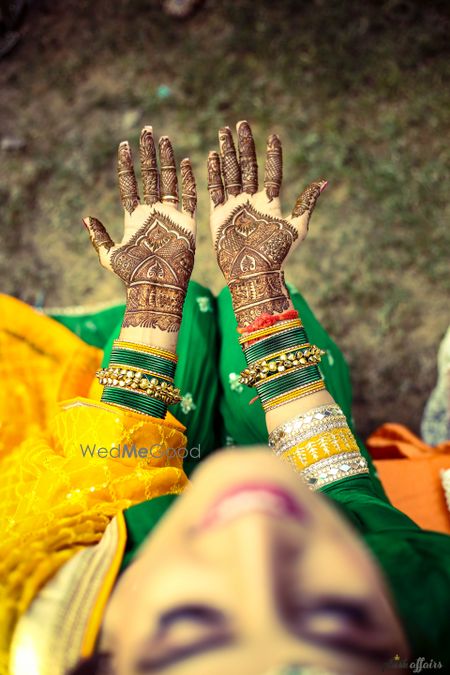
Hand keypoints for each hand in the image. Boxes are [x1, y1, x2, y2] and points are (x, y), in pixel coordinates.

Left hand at [84, 127, 195, 335]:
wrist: (158, 286)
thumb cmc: (133, 274)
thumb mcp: (109, 255)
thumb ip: (98, 236)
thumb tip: (86, 217)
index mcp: (134, 217)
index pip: (129, 184)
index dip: (126, 165)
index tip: (124, 145)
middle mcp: (152, 212)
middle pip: (150, 176)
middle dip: (147, 154)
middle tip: (146, 130)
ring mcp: (170, 215)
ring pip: (169, 180)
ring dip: (166, 160)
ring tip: (163, 139)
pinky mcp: (186, 222)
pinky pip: (189, 197)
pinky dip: (188, 180)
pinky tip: (186, 161)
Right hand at [208, 121, 325, 327]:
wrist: (252, 273)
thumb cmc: (276, 254)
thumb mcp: (296, 228)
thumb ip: (306, 203)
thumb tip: (323, 181)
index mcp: (270, 202)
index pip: (272, 172)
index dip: (273, 154)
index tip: (273, 135)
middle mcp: (252, 200)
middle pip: (248, 166)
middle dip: (244, 145)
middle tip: (241, 123)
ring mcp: (235, 206)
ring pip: (230, 172)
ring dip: (228, 152)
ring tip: (224, 131)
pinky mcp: (220, 214)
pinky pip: (216, 189)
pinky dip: (214, 172)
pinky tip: (213, 155)